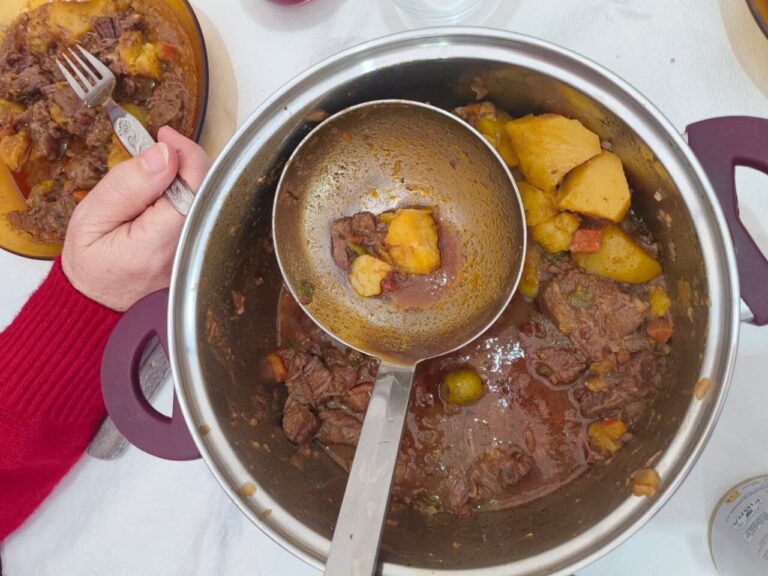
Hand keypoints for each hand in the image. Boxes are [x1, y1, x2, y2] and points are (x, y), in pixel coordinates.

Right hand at [62, 127, 210, 311]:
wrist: (97, 300)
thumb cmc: (91, 262)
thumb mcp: (92, 217)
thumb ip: (128, 185)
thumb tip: (163, 155)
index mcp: (157, 246)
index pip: (194, 189)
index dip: (186, 154)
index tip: (166, 137)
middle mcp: (186, 253)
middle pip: (209, 192)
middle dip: (187, 161)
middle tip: (160, 147)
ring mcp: (197, 255)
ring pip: (210, 200)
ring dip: (188, 177)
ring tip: (159, 171)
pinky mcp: (201, 253)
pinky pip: (206, 214)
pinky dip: (190, 194)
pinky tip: (168, 192)